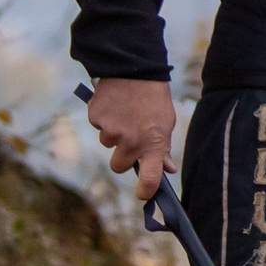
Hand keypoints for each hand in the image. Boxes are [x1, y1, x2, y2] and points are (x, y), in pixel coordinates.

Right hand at [87, 77, 177, 199]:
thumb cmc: (154, 99)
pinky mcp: (96, 118)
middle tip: (130, 138)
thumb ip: (163, 148)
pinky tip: (115, 104)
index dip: (146, 191)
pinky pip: (98, 126)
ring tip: (125, 112)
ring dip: (114, 133)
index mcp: (153, 144)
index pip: (151, 177)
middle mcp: (130, 142)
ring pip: (107, 143)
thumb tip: (169, 169)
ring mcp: (111, 131)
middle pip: (118, 166)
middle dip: (122, 156)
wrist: (135, 68)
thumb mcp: (166, 123)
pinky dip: (104, 118)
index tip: (143, 196)